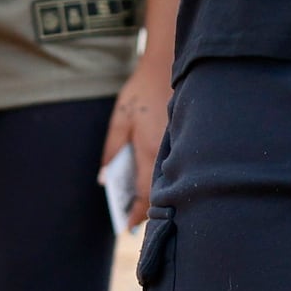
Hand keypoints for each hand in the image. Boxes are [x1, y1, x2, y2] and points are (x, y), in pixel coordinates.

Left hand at [101, 57, 171, 230]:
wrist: (170, 65)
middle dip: (148, 208)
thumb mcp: (119, 120)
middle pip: (160, 190)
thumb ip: (112, 149)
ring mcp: (180, 144)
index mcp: (149, 150)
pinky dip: (167, 177)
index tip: (126, 226)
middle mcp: (167, 151)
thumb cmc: (141, 91)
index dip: (136, 212)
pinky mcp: (185, 137)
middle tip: (135, 221)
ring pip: (170, 178)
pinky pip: (177, 165)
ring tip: (144, 205)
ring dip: (159, 193)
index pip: (144, 192)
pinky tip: (158, 178)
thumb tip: (105, 178)